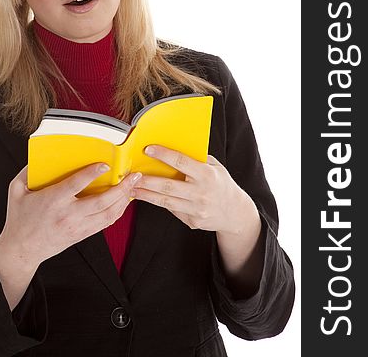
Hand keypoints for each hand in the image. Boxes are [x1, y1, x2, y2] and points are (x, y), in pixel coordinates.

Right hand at [0, 163, 141, 271]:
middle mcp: (68, 215)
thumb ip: (27, 171)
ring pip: (108, 215)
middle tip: (133, 175)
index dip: (92, 174)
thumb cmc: (19, 218)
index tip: (105, 164)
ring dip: (123, 200)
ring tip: (133, 185)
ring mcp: (77, 227)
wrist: (22, 250)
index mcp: (52, 201)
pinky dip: (117, 211)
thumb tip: (39, 155)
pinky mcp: (82, 234)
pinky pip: (105, 223)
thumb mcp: (16, 190)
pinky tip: (123, 201)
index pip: (76, 185)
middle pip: (101, 202)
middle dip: (121, 188)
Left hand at [131, 145, 256, 234]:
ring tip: (132, 189)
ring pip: (165, 201)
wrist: (235, 212)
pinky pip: (172, 210)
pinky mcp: (192, 221)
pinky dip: (159, 203)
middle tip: (132, 175)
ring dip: (146, 195)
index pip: (181, 162)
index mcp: (207, 175)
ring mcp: (196, 209)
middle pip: (168, 186)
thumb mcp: (215, 167)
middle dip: (147, 180)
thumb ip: (197, 159)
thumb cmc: (221, 184)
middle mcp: (201, 193)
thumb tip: (175, 147)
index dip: (163, 155)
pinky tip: (147, 198)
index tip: (148, 149)